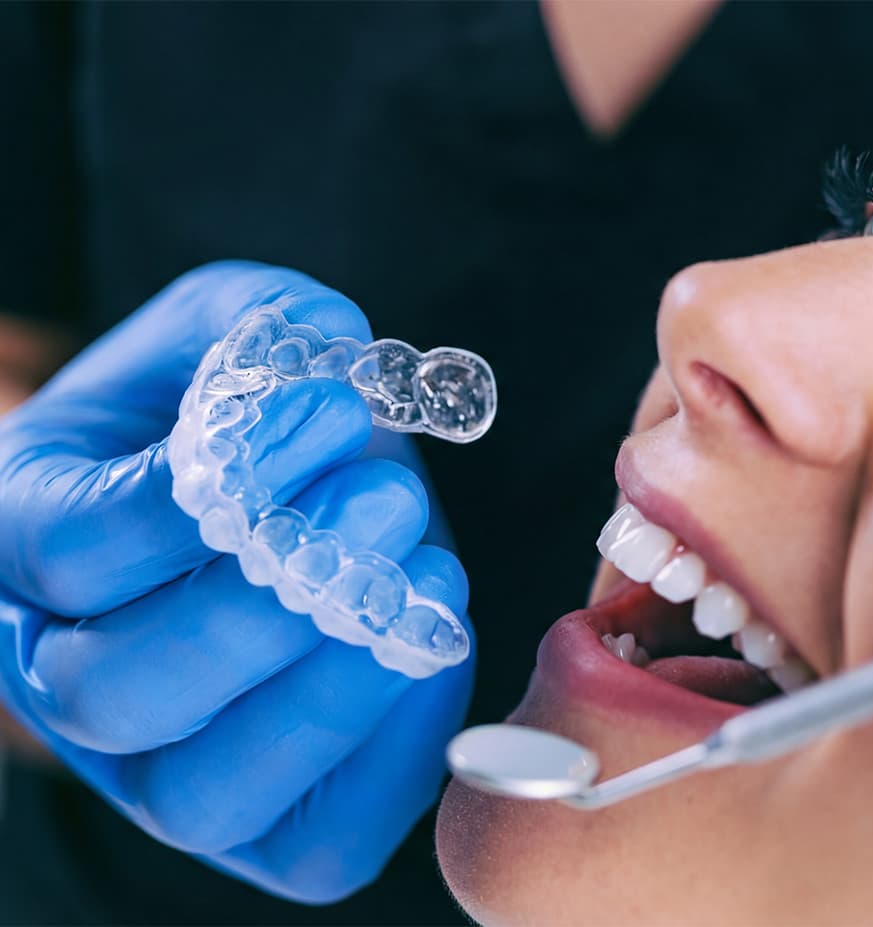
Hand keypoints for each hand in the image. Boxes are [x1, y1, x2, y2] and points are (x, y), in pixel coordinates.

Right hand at [0, 261, 474, 902]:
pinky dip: (391, 752)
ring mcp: (153, 769)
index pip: (74, 549)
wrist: (278, 502)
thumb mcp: (231, 335)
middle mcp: (67, 676)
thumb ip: (263, 327)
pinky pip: (317, 836)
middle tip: (387, 501)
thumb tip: (325, 358)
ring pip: (206, 791)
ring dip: (330, 686)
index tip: (334, 413)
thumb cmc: (236, 419)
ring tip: (425, 577)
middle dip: (266, 600)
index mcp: (27, 542)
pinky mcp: (258, 820)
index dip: (202, 492)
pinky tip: (435, 643)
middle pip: (121, 689)